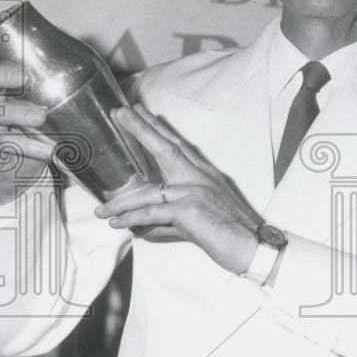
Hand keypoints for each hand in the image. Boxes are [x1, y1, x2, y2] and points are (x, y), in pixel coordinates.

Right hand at [0, 62, 52, 204]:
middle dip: (7, 80)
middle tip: (28, 81)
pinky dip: (28, 145)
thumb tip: (80, 99)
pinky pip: (4, 142)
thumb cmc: (27, 140)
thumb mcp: (38, 119)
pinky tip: (47, 149)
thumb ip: (46, 105)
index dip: (5, 69)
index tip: (26, 72)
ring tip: (41, 118)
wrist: (16, 175)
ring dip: (21, 113)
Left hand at [94, 103, 261, 273]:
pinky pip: (151, 213)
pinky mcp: (188, 210)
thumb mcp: (203, 216)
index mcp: (204, 174)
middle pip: (165, 148)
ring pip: (148, 190)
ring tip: (101, 208)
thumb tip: (148, 225)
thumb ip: (175, 216)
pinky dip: (131, 218)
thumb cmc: (233, 232)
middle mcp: (199, 177)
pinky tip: (117, 223)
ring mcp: (193, 192)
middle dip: (140, 130)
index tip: (140, 112)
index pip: (177, 145)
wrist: (255, 245)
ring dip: (121, 201)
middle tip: (120, 114)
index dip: (157, 128)